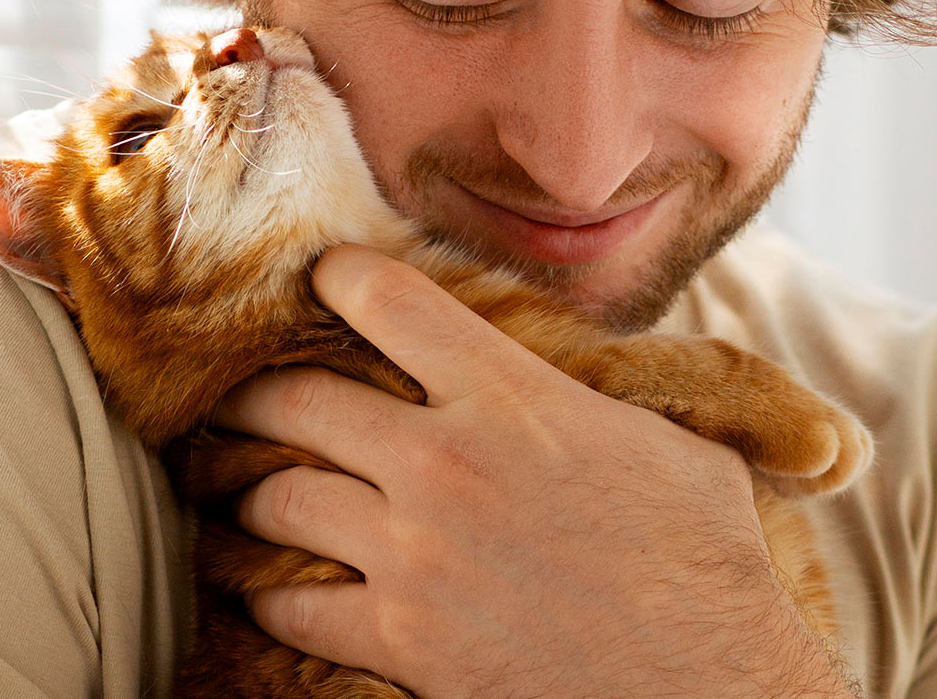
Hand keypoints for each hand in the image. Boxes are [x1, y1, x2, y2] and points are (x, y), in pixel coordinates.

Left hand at [213, 244, 854, 698]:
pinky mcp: (400, 639)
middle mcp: (444, 461)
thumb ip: (600, 397)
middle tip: (232, 399)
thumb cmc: (704, 563)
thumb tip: (584, 374)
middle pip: (296, 399)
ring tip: (230, 489)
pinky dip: (266, 588)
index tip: (321, 280)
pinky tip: (263, 581)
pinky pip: (289, 601)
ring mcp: (413, 553)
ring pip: (277, 498)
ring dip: (246, 492)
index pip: (386, 300)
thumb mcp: (670, 444)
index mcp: (511, 396)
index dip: (339, 278)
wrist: (705, 686)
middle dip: (251, 395)